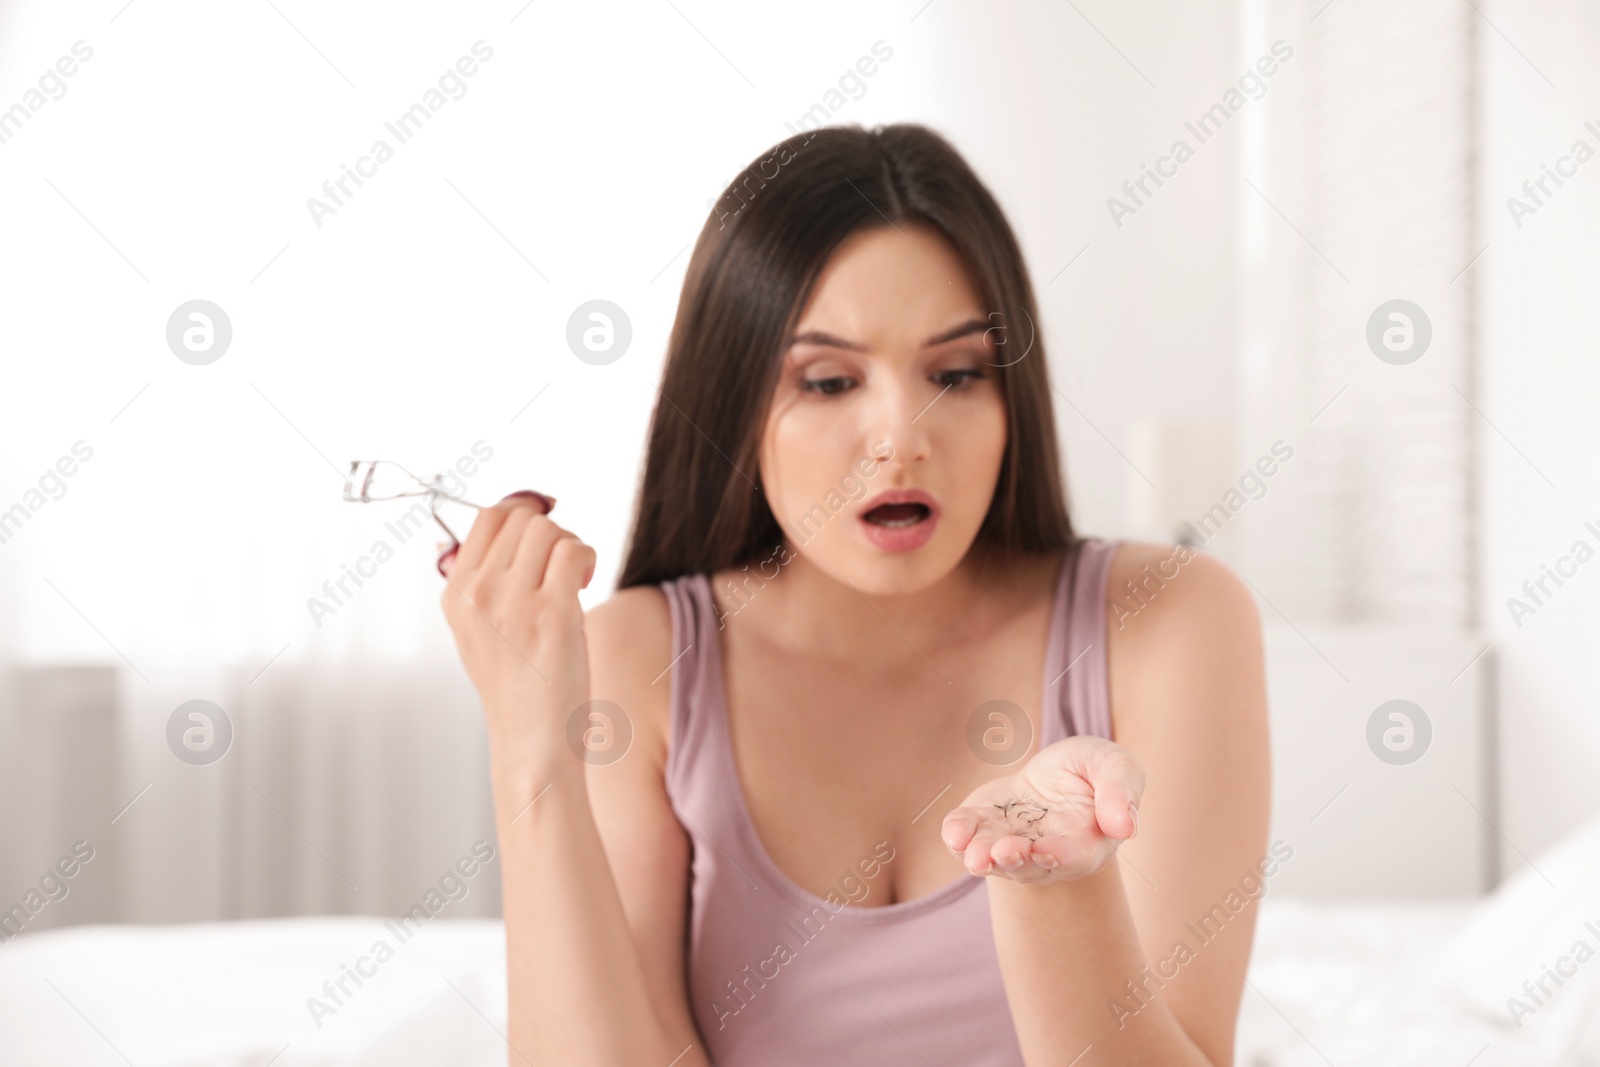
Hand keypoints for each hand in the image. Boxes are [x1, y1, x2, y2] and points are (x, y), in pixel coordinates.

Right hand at [438, 492, 595, 761]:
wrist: (531, 744)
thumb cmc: (517, 690)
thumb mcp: (479, 632)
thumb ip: (485, 582)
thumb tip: (510, 519)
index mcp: (456, 595)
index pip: (488, 517)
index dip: (523, 510)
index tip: (545, 528)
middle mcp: (478, 594)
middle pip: (522, 518)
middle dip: (551, 532)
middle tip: (562, 568)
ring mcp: (513, 603)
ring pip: (549, 529)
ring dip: (572, 546)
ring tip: (574, 581)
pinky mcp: (551, 614)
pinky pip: (575, 551)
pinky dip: (588, 558)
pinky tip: (584, 585)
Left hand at [940, 736, 1143, 884]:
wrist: (1058, 769)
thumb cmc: (1094, 771)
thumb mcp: (1116, 767)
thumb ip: (1122, 791)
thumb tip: (1124, 826)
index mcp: (1086, 845)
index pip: (1074, 859)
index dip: (1060, 857)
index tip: (1045, 851)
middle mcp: (1045, 853)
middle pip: (1029, 866)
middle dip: (1015, 860)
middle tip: (1004, 851)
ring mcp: (1010, 840)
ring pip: (994, 858)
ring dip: (983, 857)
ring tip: (975, 855)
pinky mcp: (983, 823)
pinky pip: (966, 835)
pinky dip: (958, 834)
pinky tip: (954, 833)